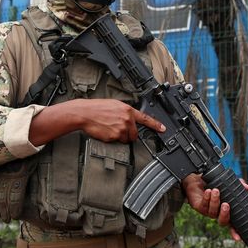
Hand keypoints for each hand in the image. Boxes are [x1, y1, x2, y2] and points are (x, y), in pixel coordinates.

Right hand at [29, 99, 165, 145]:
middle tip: (118, 130)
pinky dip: (112, 139)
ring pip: (126, 139)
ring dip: (120, 137)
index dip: (155, 125)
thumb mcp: (114, 105)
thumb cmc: (96, 108)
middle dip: (129, 135)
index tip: (163, 129)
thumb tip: (130, 119)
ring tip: (109, 129)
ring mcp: (121, 128)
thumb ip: (125, 112)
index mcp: (127, 110)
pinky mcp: (114, 136)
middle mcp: (127, 119)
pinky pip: (117, 142)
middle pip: (135, 134)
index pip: (145, 118)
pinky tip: (105, 131)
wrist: (84, 113)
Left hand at [183, 174, 247, 241]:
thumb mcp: (228, 183)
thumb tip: (247, 188)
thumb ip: (238, 185)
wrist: (197, 178)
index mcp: (225, 211)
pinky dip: (206, 198)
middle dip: (224, 215)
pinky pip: (203, 205)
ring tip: (216, 190)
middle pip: (222, 222)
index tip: (238, 238)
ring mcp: (207, 211)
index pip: (232, 224)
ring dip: (215, 201)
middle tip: (226, 204)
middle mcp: (217, 213)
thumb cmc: (214, 183)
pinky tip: (208, 191)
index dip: (235, 232)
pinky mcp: (198, 206)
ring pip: (212, 212)